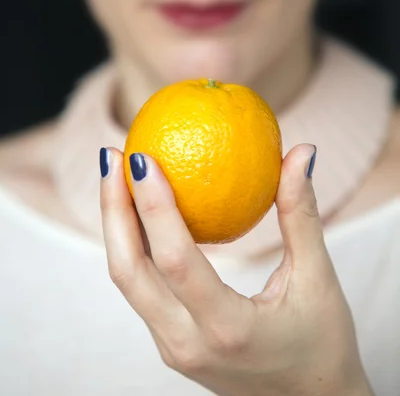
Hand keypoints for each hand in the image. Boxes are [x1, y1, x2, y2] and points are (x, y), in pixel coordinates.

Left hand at [100, 145, 372, 395]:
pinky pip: (141, 288)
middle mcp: (188, 342)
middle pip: (128, 270)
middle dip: (113, 209)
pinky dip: (134, 246)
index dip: (153, 205)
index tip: (141, 157)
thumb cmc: (323, 345)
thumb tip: (301, 152)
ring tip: (116, 175)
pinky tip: (140, 212)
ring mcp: (173, 348)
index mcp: (228, 328)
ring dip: (116, 226)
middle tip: (113, 156)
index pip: (174, 259)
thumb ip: (301, 214)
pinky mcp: (171, 344)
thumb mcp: (318, 278)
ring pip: (127, 280)